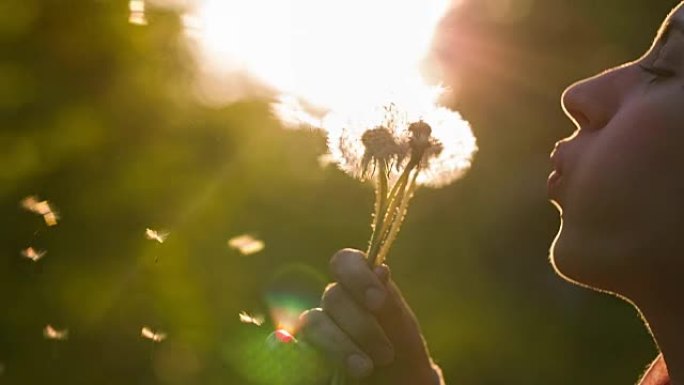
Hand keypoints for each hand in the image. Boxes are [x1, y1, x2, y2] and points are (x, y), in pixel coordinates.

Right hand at [299, 249, 442, 383]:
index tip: (377, 301)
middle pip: (333, 297)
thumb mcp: (402, 334)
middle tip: (386, 354)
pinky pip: (289, 347)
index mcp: (359, 287)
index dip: (357, 276)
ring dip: (339, 345)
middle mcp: (335, 305)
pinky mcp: (306, 355)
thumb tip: (380, 269)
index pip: (345, 262)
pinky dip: (287, 348)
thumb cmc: (401, 358)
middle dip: (361, 325)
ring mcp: (319, 330)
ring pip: (314, 322)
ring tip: (364, 369)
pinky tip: (294, 353)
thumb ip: (390, 306)